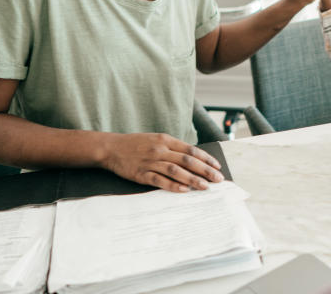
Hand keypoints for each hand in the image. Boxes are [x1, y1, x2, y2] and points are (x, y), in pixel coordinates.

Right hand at [100, 133, 224, 192]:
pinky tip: (184, 190)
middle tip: (218, 179)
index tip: (217, 166)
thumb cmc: (136, 144)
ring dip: (193, 180)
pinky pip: (160, 180)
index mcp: (165, 140)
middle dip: (205, 170)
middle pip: (187, 161)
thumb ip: (172, 148)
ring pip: (176, 171)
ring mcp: (151, 162)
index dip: (206, 159)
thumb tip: (192, 158)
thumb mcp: (156, 140)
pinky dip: (173, 186)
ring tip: (205, 187)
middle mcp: (160, 150)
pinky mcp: (142, 174)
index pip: (191, 150)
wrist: (112, 148)